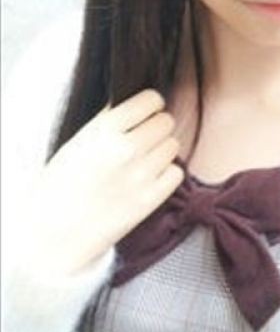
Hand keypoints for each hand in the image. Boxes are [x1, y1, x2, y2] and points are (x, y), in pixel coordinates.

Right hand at [25, 89, 183, 275]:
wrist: (52, 232)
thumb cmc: (60, 183)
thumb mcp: (78, 141)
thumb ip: (109, 121)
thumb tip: (139, 104)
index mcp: (104, 129)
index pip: (151, 99)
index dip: (150, 105)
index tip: (145, 114)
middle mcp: (125, 148)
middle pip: (166, 122)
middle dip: (156, 127)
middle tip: (142, 140)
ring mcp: (140, 175)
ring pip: (172, 146)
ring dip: (161, 150)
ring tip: (142, 162)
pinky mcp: (149, 200)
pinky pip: (176, 173)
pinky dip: (166, 174)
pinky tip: (149, 179)